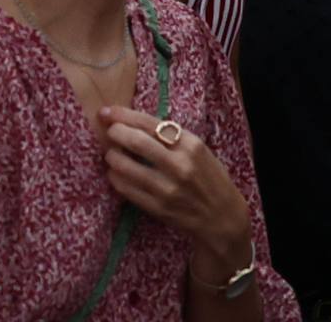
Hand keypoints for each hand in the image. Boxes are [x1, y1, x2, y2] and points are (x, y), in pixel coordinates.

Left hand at [95, 106, 252, 263]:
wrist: (223, 218)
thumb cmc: (210, 178)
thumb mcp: (199, 150)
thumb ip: (172, 136)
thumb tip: (134, 121)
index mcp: (191, 145)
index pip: (149, 123)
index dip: (123, 115)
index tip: (107, 112)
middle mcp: (180, 165)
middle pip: (136, 141)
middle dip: (115, 132)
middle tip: (109, 131)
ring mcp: (168, 189)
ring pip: (125, 166)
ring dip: (112, 156)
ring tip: (112, 154)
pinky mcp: (158, 208)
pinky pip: (126, 189)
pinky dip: (115, 178)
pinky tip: (115, 174)